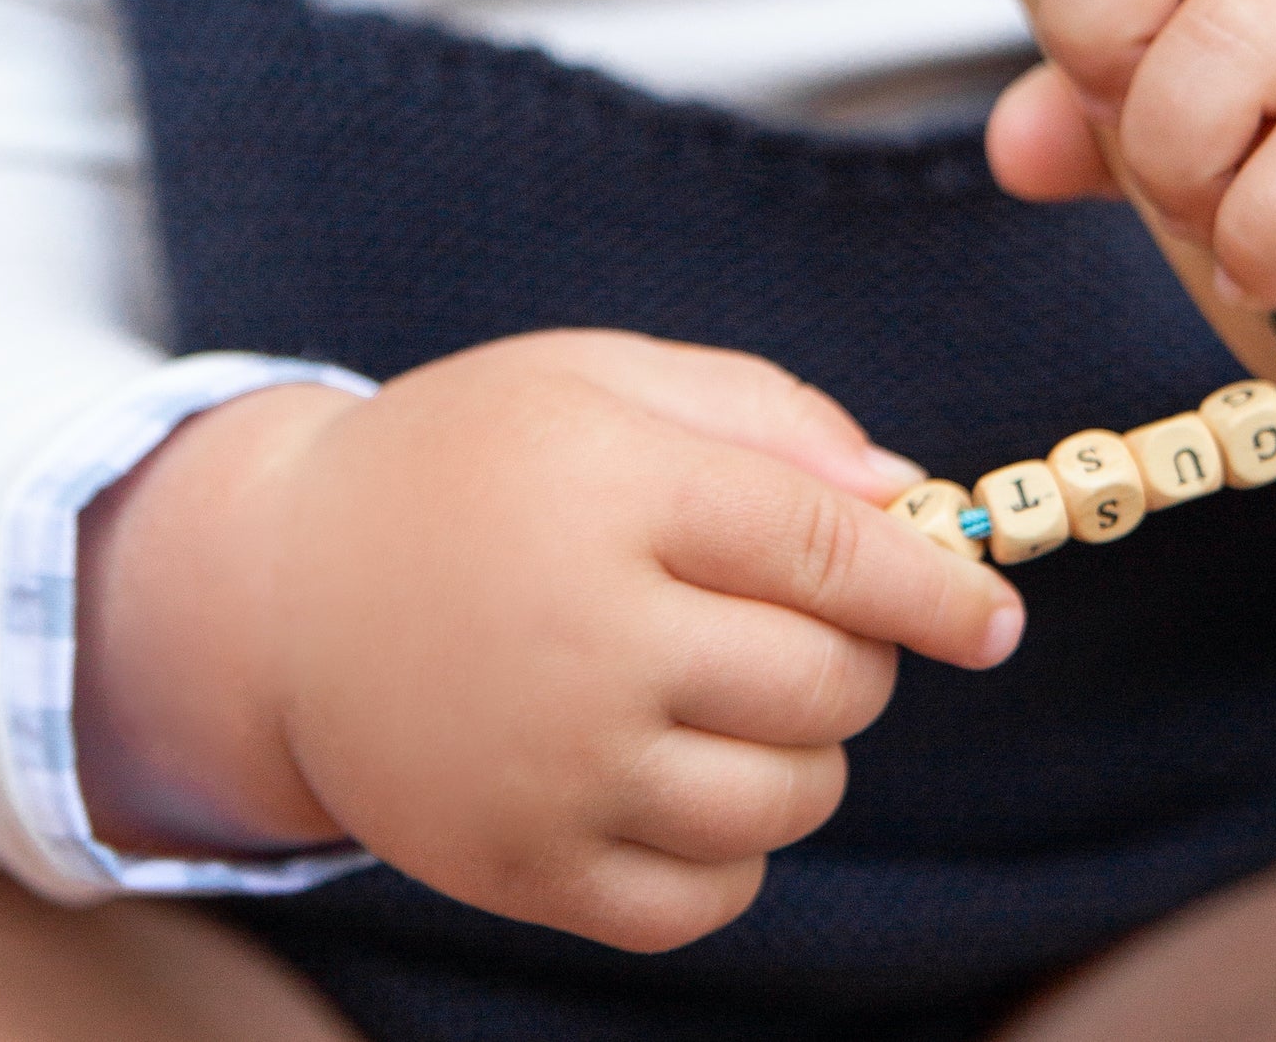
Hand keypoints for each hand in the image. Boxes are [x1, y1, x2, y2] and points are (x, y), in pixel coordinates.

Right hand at [76, 332, 1020, 949]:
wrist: (284, 591)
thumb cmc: (472, 459)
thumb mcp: (602, 379)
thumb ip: (766, 416)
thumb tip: (909, 500)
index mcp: (615, 491)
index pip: (830, 549)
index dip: (935, 586)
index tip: (991, 614)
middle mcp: (588, 637)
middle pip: (826, 681)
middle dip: (859, 653)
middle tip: (812, 620)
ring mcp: (555, 770)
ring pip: (787, 796)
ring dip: (803, 748)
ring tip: (733, 688)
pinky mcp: (527, 870)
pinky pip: (710, 896)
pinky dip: (734, 846)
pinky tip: (685, 770)